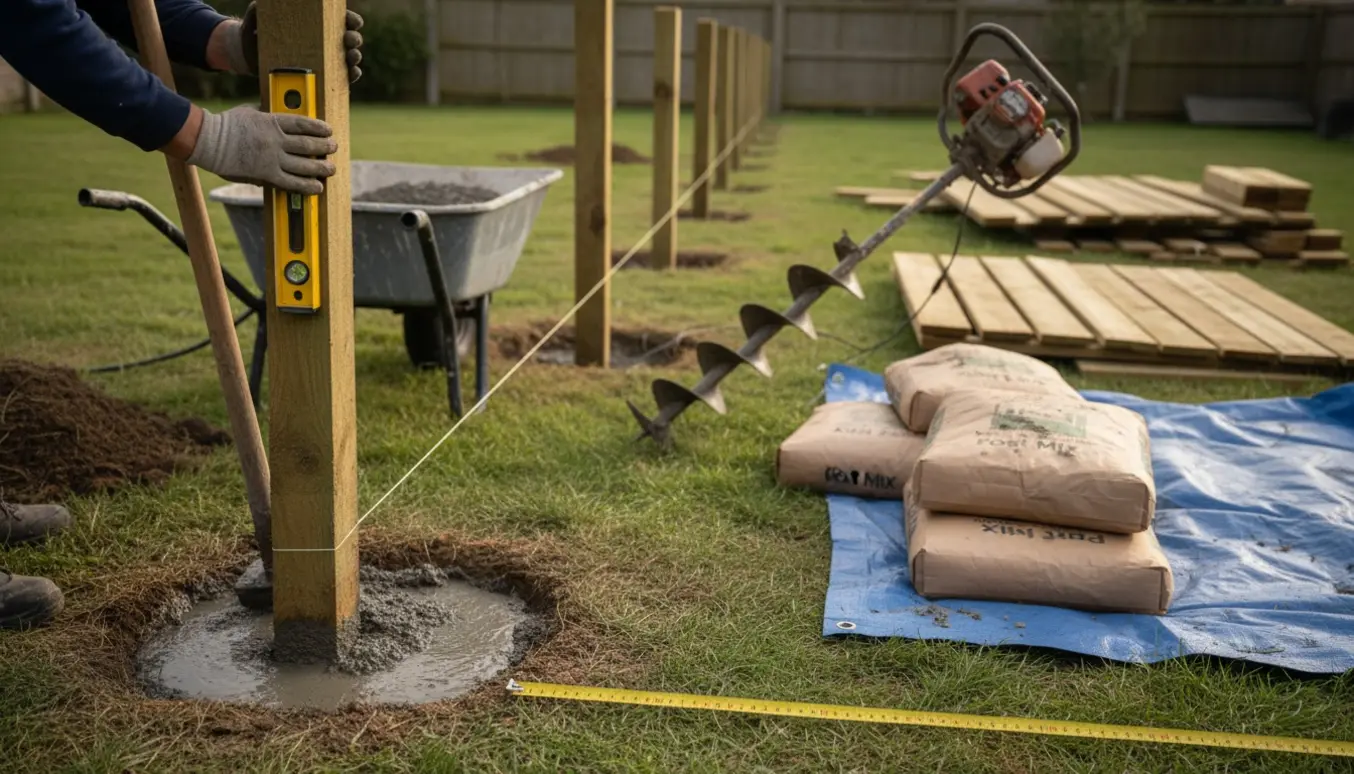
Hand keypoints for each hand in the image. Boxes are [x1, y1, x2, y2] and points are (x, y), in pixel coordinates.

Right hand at [186, 104, 337, 194]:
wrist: (208, 141)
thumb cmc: (225, 124)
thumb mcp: (249, 111)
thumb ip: (266, 114)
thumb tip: (274, 112)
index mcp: (272, 121)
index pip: (302, 123)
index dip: (318, 128)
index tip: (329, 131)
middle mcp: (275, 140)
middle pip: (307, 144)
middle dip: (324, 147)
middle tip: (333, 148)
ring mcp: (271, 158)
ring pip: (303, 164)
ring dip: (320, 167)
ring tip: (331, 168)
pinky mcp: (265, 175)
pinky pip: (290, 182)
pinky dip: (306, 185)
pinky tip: (317, 187)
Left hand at [221, 3, 362, 83]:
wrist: (248, 56)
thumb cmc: (254, 31)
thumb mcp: (255, 18)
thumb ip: (257, 10)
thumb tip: (258, 4)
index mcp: (313, 23)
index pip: (338, 19)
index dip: (350, 19)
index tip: (352, 22)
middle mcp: (322, 40)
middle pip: (348, 38)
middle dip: (354, 39)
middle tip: (349, 40)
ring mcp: (322, 59)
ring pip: (348, 57)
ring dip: (354, 57)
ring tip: (352, 57)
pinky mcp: (319, 77)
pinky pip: (341, 78)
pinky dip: (350, 76)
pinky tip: (352, 73)